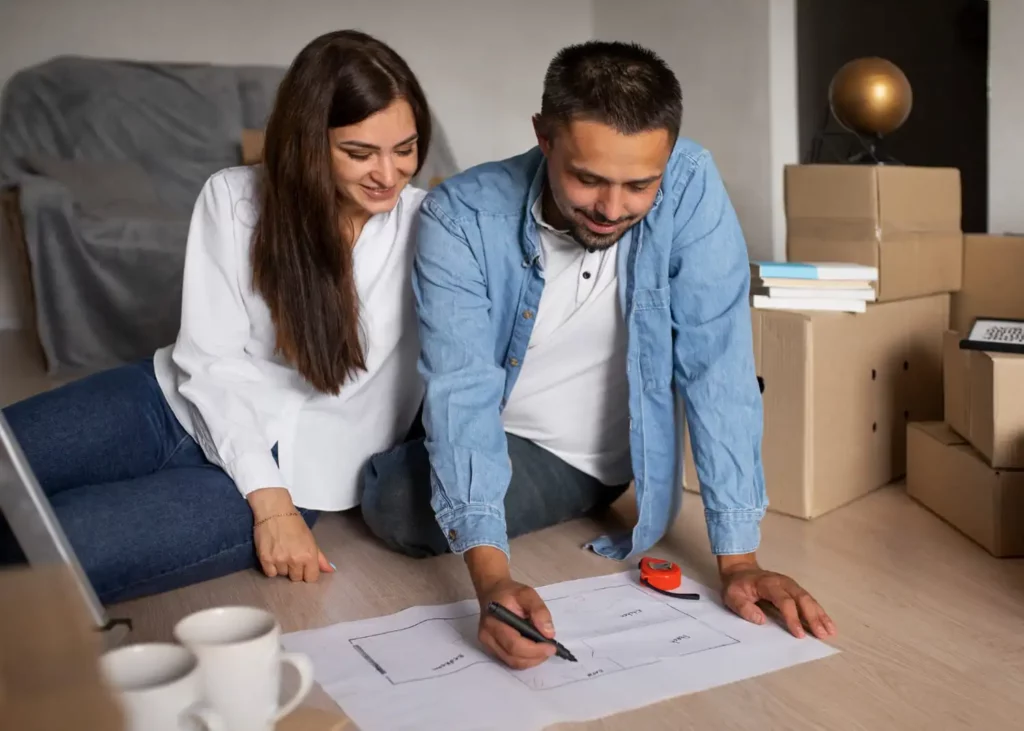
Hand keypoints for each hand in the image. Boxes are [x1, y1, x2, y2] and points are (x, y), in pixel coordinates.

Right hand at [248, 487, 334, 581]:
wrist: (274, 511)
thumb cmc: (294, 522)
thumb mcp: (310, 538)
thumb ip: (320, 557)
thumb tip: (330, 570)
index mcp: (309, 555)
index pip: (311, 578)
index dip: (308, 572)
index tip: (304, 566)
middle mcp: (295, 560)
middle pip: (297, 578)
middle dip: (295, 570)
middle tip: (291, 556)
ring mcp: (279, 560)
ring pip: (282, 575)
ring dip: (282, 567)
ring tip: (281, 552)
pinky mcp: (265, 560)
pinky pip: (270, 574)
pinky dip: (271, 568)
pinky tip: (273, 556)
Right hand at [465, 546, 555, 669]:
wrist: (493, 592)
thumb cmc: (510, 593)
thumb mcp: (527, 593)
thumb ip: (539, 610)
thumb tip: (549, 633)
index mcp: (493, 622)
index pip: (514, 645)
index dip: (535, 650)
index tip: (551, 647)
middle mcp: (487, 637)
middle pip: (513, 658)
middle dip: (535, 657)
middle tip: (550, 649)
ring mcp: (488, 645)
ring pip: (512, 663)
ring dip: (532, 660)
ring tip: (543, 649)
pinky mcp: (492, 649)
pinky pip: (510, 660)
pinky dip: (525, 659)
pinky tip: (534, 650)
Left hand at [718, 555, 835, 639]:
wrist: (740, 570)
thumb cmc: (737, 585)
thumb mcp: (732, 596)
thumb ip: (744, 608)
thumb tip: (761, 620)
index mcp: (768, 584)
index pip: (784, 601)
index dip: (792, 617)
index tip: (799, 634)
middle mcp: (783, 583)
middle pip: (802, 599)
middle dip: (813, 617)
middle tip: (822, 634)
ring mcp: (791, 585)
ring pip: (809, 599)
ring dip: (820, 615)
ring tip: (830, 631)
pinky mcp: (794, 590)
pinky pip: (809, 600)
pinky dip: (819, 612)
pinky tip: (827, 623)